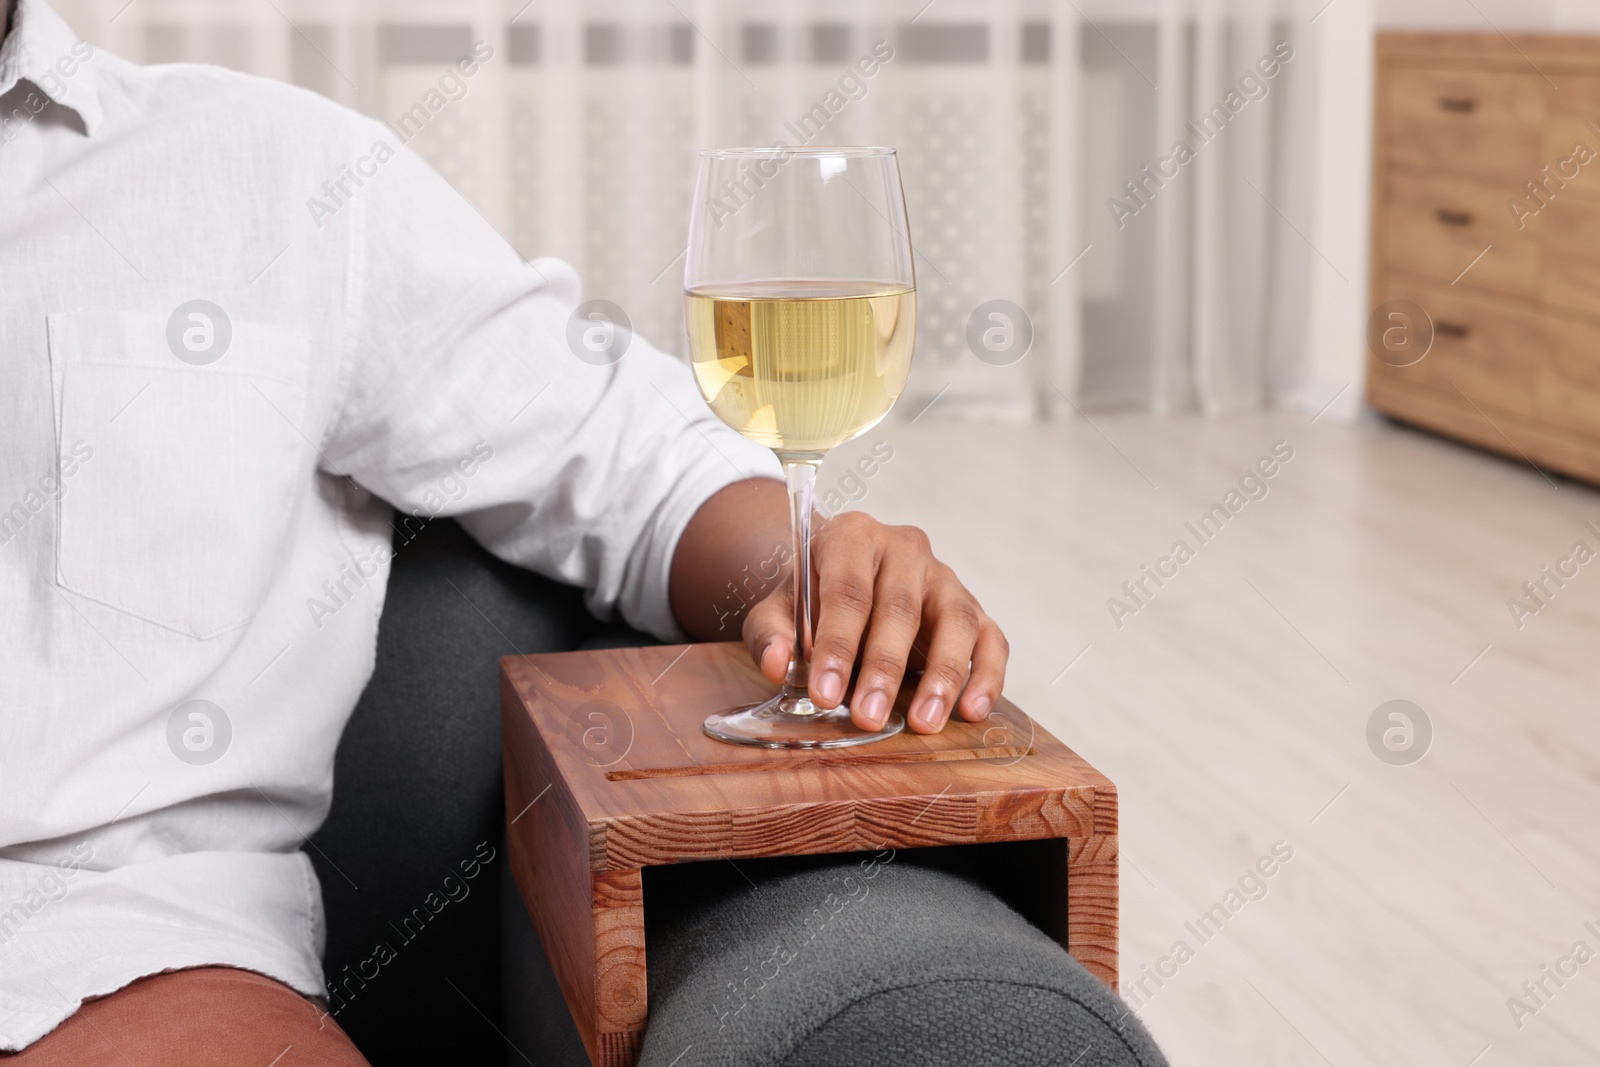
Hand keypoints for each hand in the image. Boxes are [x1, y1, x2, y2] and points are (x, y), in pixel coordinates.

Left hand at [742, 511, 1008, 733]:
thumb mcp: (777, 607)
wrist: (841, 579)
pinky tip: (972, 711)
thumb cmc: (810, 598)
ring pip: (956, 620)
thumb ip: (770, 633)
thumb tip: (776, 664)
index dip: (837, 644)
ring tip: (923, 724)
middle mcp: (905, 548)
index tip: (824, 694)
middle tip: (868, 717)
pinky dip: (987, 676)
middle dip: (883, 668)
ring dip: (942, 676)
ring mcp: (944, 576)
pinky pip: (992, 639)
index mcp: (852, 536)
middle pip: (900, 608)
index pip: (847, 591)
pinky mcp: (973, 607)